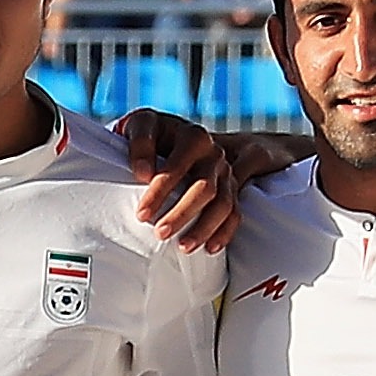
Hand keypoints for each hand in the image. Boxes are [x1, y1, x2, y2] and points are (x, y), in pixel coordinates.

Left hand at [111, 104, 248, 254]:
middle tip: (160, 234)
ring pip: (223, 204)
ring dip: (204, 228)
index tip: (142, 214)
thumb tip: (143, 173)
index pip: (178, 167)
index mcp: (193, 137)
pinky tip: (209, 249)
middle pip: (204, 188)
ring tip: (183, 247)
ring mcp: (225, 174)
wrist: (171, 135)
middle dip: (182, 213)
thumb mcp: (142, 126)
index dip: (160, 191)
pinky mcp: (231, 190)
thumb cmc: (151, 134)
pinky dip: (224, 233)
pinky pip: (234, 214)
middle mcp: (214, 154)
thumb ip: (140, 143)